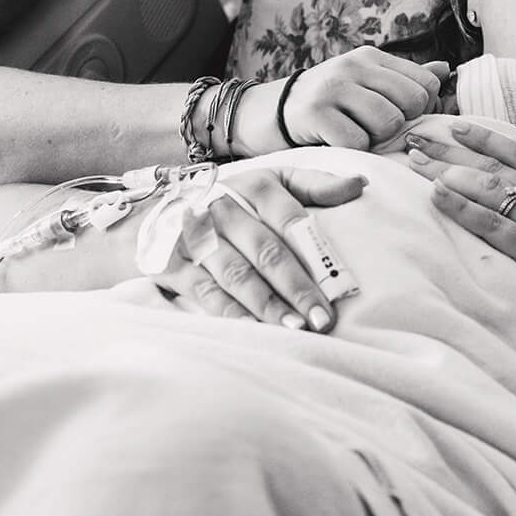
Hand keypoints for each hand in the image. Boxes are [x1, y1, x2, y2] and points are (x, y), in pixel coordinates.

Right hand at [154, 165, 363, 329]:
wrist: (156, 210)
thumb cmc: (232, 201)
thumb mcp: (270, 182)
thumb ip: (314, 185)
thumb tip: (358, 185)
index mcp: (252, 185)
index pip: (289, 217)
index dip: (314, 253)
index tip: (339, 287)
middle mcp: (222, 207)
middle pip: (266, 251)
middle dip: (296, 288)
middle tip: (321, 319)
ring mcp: (194, 236)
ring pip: (237, 275)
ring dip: (267, 305)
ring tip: (295, 330)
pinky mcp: (171, 263)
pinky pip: (205, 293)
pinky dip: (231, 314)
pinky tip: (254, 333)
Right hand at [238, 47, 448, 152]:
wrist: (261, 115)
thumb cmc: (321, 105)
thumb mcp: (361, 84)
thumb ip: (402, 79)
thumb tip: (446, 69)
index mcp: (371, 57)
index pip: (427, 83)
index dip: (423, 110)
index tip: (400, 120)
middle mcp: (354, 66)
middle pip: (413, 103)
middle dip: (401, 127)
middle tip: (375, 131)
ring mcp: (333, 87)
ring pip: (389, 122)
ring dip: (377, 141)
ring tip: (356, 137)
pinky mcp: (315, 114)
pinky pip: (358, 141)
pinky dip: (352, 151)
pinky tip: (336, 144)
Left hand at [399, 118, 515, 330]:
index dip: (489, 137)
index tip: (459, 126)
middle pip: (497, 166)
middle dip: (454, 150)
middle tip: (421, 138)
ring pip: (490, 189)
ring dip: (450, 173)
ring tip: (418, 164)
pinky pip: (493, 225)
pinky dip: (463, 209)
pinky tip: (439, 197)